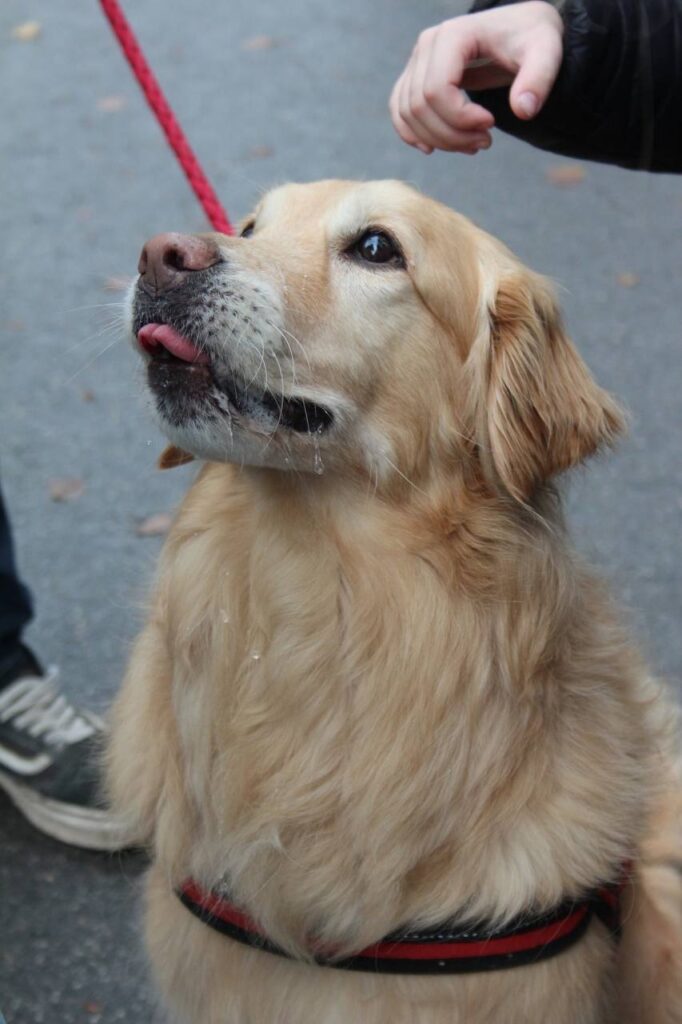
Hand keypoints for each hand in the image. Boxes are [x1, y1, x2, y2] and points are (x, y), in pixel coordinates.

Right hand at [389, 1, 563, 154]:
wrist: (522, 30)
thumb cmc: (532, 38)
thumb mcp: (545, 52)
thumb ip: (538, 78)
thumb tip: (524, 110)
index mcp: (452, 36)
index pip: (436, 90)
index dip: (460, 119)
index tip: (491, 124)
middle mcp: (426, 45)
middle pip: (420, 106)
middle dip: (452, 135)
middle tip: (486, 142)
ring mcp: (416, 61)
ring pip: (409, 114)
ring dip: (438, 140)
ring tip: (472, 144)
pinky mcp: (414, 77)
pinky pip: (400, 112)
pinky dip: (412, 134)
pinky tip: (434, 148)